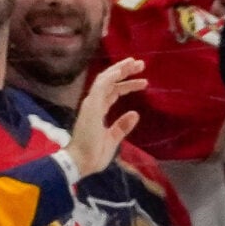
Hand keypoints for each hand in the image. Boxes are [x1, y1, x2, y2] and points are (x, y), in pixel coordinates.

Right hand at [66, 55, 146, 176]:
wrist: (81, 162)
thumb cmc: (94, 153)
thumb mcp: (113, 138)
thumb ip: (122, 126)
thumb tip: (135, 114)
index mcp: (98, 110)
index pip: (114, 92)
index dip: (127, 84)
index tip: (143, 81)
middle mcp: (94, 103)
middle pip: (110, 82)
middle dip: (125, 71)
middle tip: (141, 64)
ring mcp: (91, 103)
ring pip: (106, 79)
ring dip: (120, 69)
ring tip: (136, 63)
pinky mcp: (91, 105)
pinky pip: (101, 86)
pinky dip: (111, 76)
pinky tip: (121, 70)